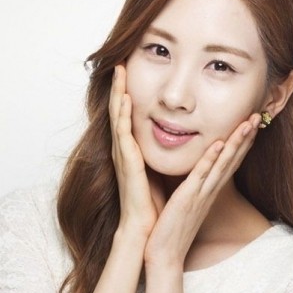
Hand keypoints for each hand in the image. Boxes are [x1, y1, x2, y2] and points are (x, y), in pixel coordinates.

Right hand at [109, 65, 163, 236]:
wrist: (145, 229)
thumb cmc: (152, 205)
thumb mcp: (157, 172)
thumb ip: (159, 155)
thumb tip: (175, 140)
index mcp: (132, 153)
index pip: (128, 117)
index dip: (127, 95)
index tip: (131, 74)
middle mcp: (124, 151)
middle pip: (119, 112)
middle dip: (119, 87)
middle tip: (120, 63)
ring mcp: (123, 157)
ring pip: (117, 118)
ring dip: (117, 94)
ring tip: (119, 71)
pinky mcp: (127, 165)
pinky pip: (123, 135)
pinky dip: (123, 116)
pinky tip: (124, 99)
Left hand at [143, 113, 261, 267]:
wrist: (165, 255)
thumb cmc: (170, 231)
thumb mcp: (183, 204)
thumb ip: (189, 189)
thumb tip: (189, 178)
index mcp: (208, 192)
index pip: (228, 163)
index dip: (241, 143)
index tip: (250, 125)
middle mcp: (209, 191)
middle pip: (233, 160)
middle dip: (246, 137)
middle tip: (258, 115)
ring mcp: (201, 194)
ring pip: (223, 163)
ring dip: (237, 142)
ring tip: (250, 122)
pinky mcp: (188, 198)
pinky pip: (202, 176)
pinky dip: (212, 159)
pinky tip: (220, 143)